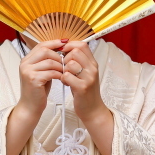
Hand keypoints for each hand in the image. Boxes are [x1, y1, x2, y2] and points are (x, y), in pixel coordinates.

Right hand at [16, 39, 67, 119]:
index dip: (54, 43)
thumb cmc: (38, 90)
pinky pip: (50, 72)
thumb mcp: (41, 72)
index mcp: (26, 60)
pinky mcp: (33, 79)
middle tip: (65, 62)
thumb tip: (60, 49)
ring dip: (60, 66)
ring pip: (49, 61)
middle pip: (45, 51)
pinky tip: (62, 78)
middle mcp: (25, 64)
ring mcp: (28, 71)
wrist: (30, 106)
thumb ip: (47, 61)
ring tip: (64, 72)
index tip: (65, 42)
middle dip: (58, 56)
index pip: (41, 45)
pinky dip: (59, 74)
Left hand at [60, 40, 113, 154]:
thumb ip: (77, 61)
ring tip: (65, 77)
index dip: (69, 45)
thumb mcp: (83, 73)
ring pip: (70, 63)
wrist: (92, 109)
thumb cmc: (84, 90)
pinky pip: (67, 76)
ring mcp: (89, 78)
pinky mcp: (82, 87)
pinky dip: (63, 79)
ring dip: (63, 69)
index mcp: (92, 63)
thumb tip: (63, 49)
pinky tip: (66, 84)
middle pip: (75, 51)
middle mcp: (92, 68)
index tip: (61, 51)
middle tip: (64, 68)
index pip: (82, 45)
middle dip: (65, 58)